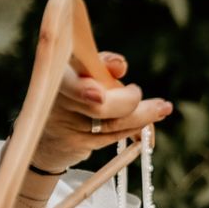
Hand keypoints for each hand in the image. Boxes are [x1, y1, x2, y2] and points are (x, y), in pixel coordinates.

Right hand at [18, 53, 173, 207]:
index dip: (82, 91)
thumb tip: (119, 66)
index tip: (99, 94)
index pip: (68, 81)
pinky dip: (133, 128)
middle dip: (127, 103)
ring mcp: (67, 126)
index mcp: (57, 76)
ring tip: (163, 108)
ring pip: (110, 124)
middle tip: (145, 96)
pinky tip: (147, 123)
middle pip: (97, 106)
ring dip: (142, 116)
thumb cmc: (71, 90)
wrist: (45, 134)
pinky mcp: (77, 144)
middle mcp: (58, 102)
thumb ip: (101, 63)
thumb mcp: (81, 70)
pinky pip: (112, 137)